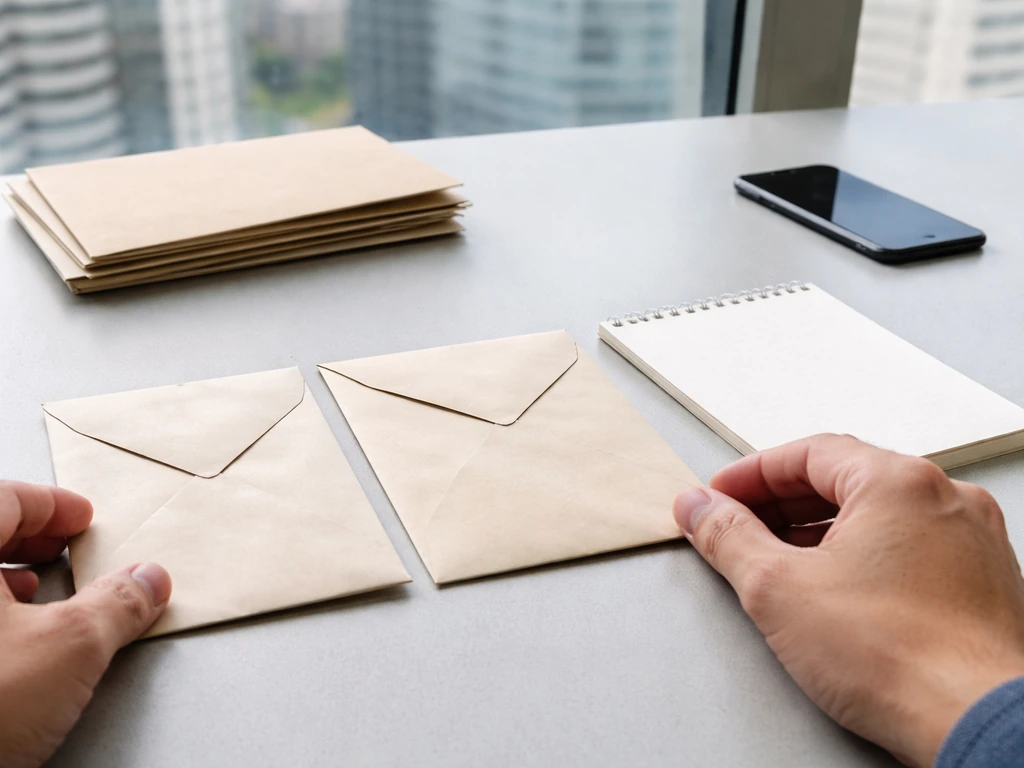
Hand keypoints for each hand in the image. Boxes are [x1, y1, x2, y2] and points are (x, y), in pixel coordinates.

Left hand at [0, 481, 171, 767]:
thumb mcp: (71, 647)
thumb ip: (117, 603)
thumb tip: (147, 581)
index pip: (4, 498)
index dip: (51, 505)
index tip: (82, 518)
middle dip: (27, 541)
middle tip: (65, 549)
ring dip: (2, 581)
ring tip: (42, 598)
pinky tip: (9, 649)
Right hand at [674, 434, 1023, 767]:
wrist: (974, 723)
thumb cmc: (899, 659)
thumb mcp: (777, 588)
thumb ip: (728, 537)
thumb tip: (700, 509)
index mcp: (899, 482)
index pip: (808, 453)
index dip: (751, 475)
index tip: (720, 498)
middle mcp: (944, 499)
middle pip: (842, 480)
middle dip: (780, 504)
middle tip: (737, 528)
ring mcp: (970, 540)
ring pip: (876, 515)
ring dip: (818, 532)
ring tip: (776, 565)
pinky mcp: (981, 581)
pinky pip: (907, 548)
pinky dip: (861, 557)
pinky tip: (832, 591)